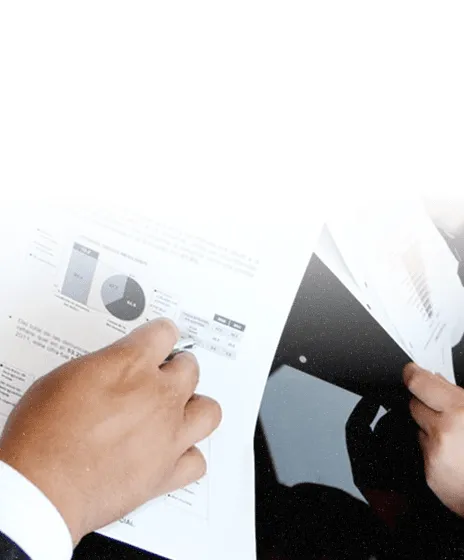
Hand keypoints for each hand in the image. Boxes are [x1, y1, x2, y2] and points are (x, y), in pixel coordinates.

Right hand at [0, 319, 221, 543]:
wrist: (42, 487)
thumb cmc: (43, 434)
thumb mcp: (66, 377)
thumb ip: (104, 366)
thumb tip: (113, 367)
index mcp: (132, 365)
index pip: (165, 332)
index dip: (161, 334)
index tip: (159, 338)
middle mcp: (158, 396)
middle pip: (191, 368)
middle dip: (177, 369)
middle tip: (161, 377)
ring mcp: (168, 435)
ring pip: (209, 410)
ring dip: (194, 407)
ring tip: (177, 411)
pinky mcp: (167, 472)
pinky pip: (197, 460)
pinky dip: (187, 456)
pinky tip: (171, 453)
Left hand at [404, 362, 463, 516]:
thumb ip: (459, 395)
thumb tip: (437, 380)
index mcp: (460, 411)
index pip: (418, 383)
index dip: (412, 374)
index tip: (411, 371)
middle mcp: (444, 431)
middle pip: (414, 404)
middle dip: (426, 404)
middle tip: (445, 411)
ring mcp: (435, 454)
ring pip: (419, 428)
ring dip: (431, 429)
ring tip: (458, 440)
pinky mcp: (430, 473)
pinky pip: (424, 452)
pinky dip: (436, 451)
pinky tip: (456, 457)